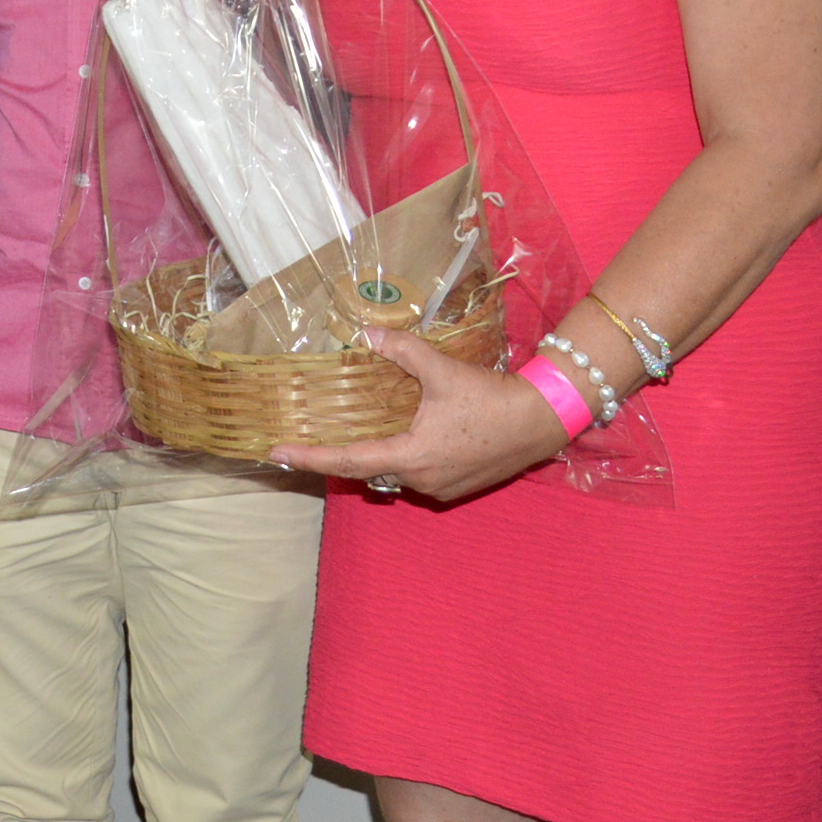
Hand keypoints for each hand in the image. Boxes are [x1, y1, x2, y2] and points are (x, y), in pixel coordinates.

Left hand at [268, 327, 569, 501]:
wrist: (543, 419)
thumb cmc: (491, 397)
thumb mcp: (442, 369)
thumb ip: (401, 350)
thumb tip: (365, 334)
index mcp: (412, 455)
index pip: (348, 460)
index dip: (309, 457)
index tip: (277, 453)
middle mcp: (421, 480)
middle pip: (368, 470)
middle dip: (342, 454)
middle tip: (312, 436)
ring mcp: (440, 488)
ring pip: (393, 474)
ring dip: (379, 454)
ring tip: (361, 429)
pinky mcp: (457, 487)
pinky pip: (417, 475)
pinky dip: (404, 458)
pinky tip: (405, 435)